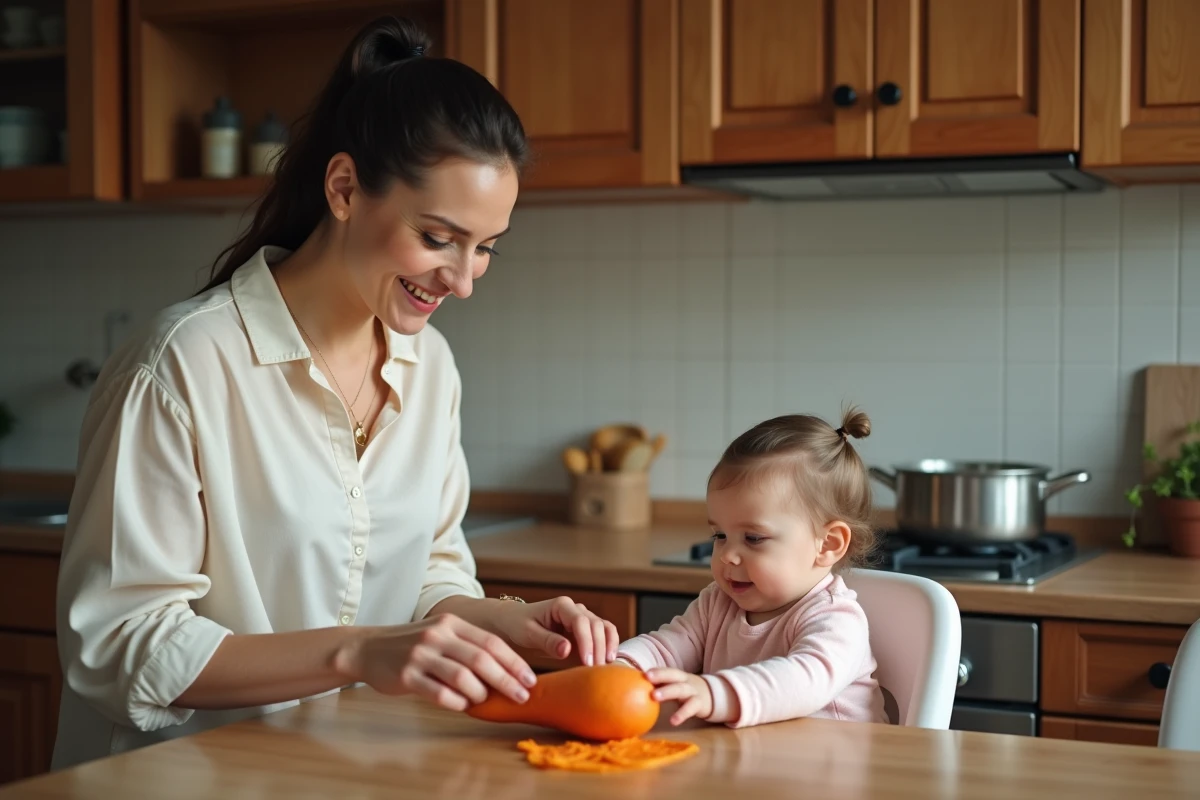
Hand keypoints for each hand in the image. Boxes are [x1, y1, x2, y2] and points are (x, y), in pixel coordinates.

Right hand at [333, 613, 536, 711]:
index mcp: (451, 622)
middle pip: (480, 659)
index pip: (491, 642)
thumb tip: (505, 672)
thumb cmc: (413, 645)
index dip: (514, 662)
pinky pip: (437, 692)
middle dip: (506, 679)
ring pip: (460, 676)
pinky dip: (455, 701)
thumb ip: (468, 647)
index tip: (530, 679)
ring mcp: (420, 655)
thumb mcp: (441, 634)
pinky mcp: (405, 676)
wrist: (368, 648)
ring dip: (480, 692)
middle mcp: (437, 635)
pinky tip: (463, 706)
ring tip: (488, 700)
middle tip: (522, 695)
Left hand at [494, 596, 620, 667]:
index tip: (587, 662)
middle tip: (596, 670)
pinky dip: (610, 645)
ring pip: (604, 628)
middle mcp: (576, 609)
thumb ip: (547, 641)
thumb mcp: (528, 634)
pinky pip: (604, 634)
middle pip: (596, 624)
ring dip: (608, 646)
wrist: (516, 622)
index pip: (580, 621)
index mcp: (561, 606)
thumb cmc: (519, 625)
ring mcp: (583, 619)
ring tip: (606, 666)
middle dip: (598, 647)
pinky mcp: (586, 631)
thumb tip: (567, 649)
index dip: (586, 641)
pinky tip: (609, 660)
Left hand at [645, 667, 712, 724]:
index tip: (642, 673)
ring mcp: (693, 691)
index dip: (656, 670)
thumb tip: (634, 693)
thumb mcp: (675, 687)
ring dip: (668, 691)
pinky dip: (682, 713)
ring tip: (654, 697)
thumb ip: (659, 688)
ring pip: (681, 689)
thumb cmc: (686, 692)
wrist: (713, 696)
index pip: (666, 670)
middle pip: (673, 675)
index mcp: (677, 676)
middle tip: (646, 678)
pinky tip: (673, 721)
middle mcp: (685, 681)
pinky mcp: (700, 704)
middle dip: (660, 675)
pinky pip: (691, 707)